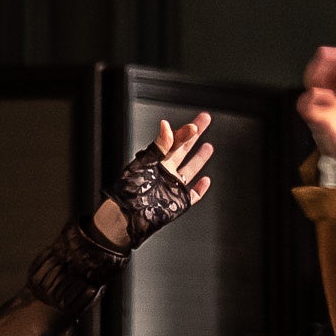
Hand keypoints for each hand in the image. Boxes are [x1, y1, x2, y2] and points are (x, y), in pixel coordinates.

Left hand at [93, 115, 214, 249]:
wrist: (128, 216)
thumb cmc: (130, 190)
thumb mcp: (145, 162)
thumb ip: (159, 145)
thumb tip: (166, 125)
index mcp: (157, 160)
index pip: (174, 140)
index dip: (185, 131)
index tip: (194, 125)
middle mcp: (166, 171)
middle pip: (183, 149)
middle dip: (195, 134)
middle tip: (205, 119)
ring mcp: (172, 186)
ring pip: (190, 169)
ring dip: (199, 158)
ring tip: (208, 146)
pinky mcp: (178, 202)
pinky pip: (192, 194)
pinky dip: (200, 188)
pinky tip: (206, 180)